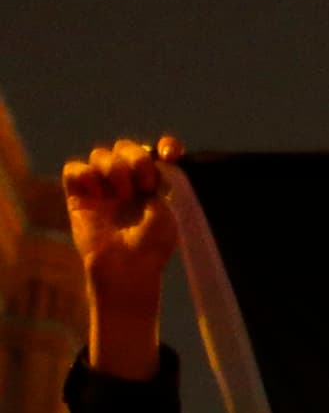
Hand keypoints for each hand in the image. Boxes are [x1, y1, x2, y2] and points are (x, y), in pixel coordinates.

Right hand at [61, 135, 181, 380]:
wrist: (128, 266)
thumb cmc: (152, 244)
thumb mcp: (167, 209)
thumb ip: (162, 179)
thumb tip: (157, 157)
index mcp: (154, 184)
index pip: (158, 151)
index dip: (165, 146)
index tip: (170, 153)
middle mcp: (128, 182)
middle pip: (126, 147)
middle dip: (137, 158)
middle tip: (144, 184)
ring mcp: (102, 188)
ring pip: (100, 154)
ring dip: (114, 168)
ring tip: (122, 195)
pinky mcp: (78, 196)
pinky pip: (74, 168)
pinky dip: (85, 174)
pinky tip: (98, 194)